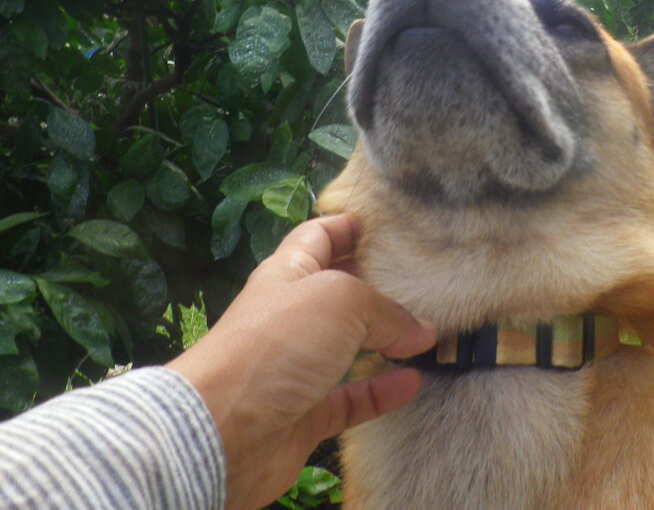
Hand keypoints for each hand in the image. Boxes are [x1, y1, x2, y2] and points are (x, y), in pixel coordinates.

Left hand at [166, 214, 435, 509]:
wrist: (223, 428)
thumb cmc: (277, 342)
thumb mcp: (341, 299)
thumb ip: (387, 311)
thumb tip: (422, 332)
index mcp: (289, 272)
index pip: (320, 236)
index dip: (349, 226)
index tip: (388, 226)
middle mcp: (292, 315)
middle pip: (338, 291)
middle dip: (376, 284)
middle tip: (420, 280)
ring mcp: (296, 366)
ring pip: (348, 347)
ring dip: (385, 341)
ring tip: (427, 334)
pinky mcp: (305, 414)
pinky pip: (351, 397)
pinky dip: (382, 391)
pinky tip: (413, 382)